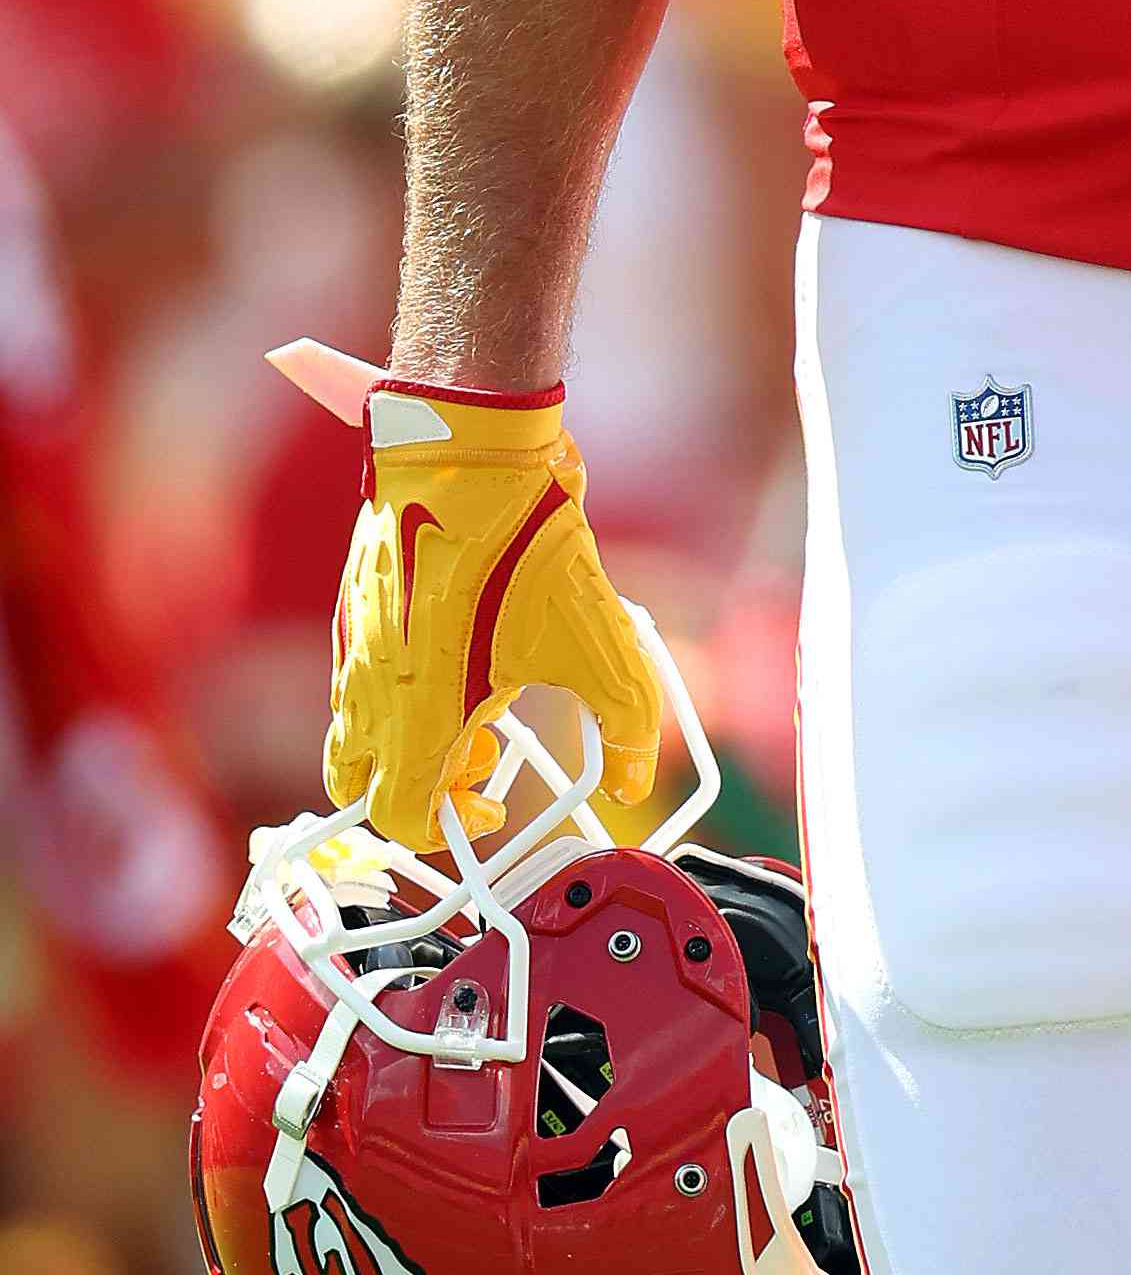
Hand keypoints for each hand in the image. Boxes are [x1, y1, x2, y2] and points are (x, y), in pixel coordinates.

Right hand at [275, 342, 660, 854]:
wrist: (469, 447)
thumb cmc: (526, 544)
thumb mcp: (599, 639)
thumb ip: (625, 720)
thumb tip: (633, 777)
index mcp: (418, 715)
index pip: (402, 816)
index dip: (451, 826)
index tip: (494, 803)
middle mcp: (370, 691)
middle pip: (362, 785)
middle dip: (422, 784)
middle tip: (478, 752)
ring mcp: (352, 646)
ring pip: (353, 730)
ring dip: (407, 737)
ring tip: (476, 695)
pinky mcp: (353, 605)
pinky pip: (357, 673)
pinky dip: (396, 687)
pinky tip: (458, 647)